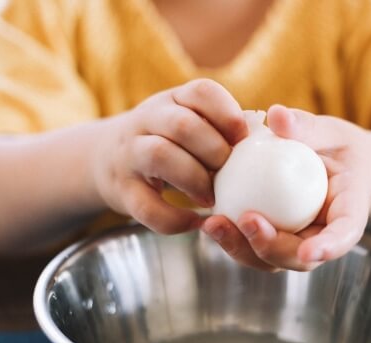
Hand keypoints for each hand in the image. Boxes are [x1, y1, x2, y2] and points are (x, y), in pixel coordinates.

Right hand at [92, 79, 247, 233]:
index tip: (243, 139)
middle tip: (229, 173)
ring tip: (211, 198)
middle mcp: (147, 121)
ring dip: (193, 179)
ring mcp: (129, 154)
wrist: (104, 159)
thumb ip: (218, 128)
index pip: (202, 93)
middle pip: (182, 125)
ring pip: (160, 155)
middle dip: (214, 151)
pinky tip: (193, 221)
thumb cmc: (166, 142)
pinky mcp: (121, 190)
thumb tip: (265, 138)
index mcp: (172, 101)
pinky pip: (147, 206)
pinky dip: (175, 219)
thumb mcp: (185, 121)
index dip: (228, 115)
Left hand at [202, 105, 370, 271]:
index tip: (310, 252)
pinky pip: (250, 245)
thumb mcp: (329, 133)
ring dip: (240, 247)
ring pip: (270, 259)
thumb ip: (306, 128)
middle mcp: (321, 237)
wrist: (337, 167)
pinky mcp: (272, 241)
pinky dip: (229, 237)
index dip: (328, 247)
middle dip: (270, 247)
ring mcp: (295, 244)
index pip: (343, 235)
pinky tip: (204, 220)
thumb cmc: (337, 147)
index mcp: (348, 213)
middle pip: (298, 257)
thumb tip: (277, 114)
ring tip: (214, 224)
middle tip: (246, 221)